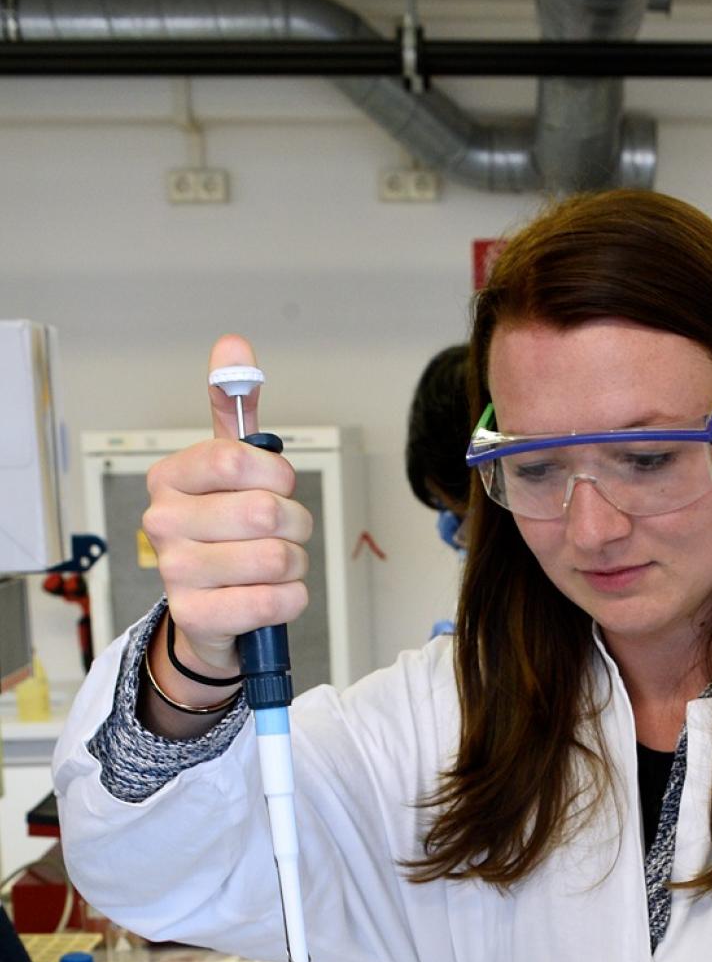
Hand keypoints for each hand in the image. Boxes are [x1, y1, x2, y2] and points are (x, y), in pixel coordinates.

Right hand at [141, 333, 312, 687]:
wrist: (210, 614)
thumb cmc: (225, 535)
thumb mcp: (229, 472)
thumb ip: (236, 411)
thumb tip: (233, 344)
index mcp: (171, 478)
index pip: (237, 459)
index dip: (278, 475)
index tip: (279, 485)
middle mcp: (164, 523)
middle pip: (267, 512)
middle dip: (297, 525)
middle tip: (284, 534)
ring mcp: (176, 573)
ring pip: (278, 558)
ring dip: (296, 565)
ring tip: (276, 567)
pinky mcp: (198, 617)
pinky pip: (274, 601)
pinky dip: (292, 598)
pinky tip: (277, 595)